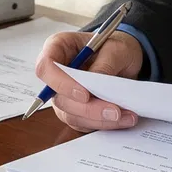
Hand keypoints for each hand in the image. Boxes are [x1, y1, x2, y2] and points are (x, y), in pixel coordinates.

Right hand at [32, 29, 146, 131]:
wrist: (125, 60)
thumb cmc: (115, 48)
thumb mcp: (116, 49)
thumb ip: (104, 65)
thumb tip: (94, 87)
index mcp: (58, 48)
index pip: (45, 68)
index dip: (61, 84)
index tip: (85, 95)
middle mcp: (57, 74)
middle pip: (59, 98)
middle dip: (88, 108)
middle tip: (114, 111)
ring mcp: (64, 94)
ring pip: (72, 115)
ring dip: (99, 119)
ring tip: (126, 115)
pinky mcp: (76, 110)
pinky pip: (84, 123)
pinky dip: (104, 123)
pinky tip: (124, 118)